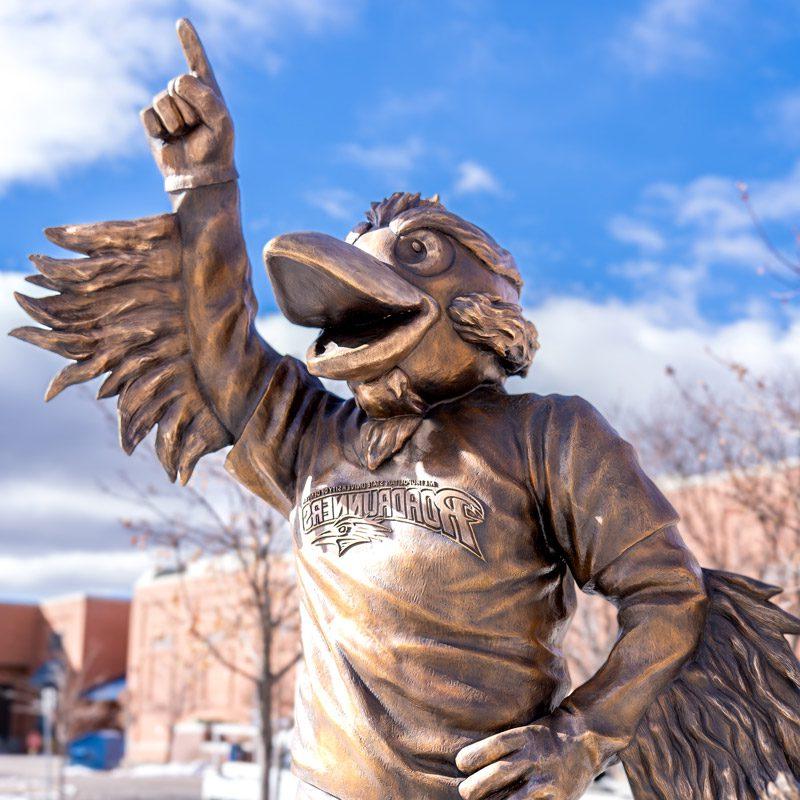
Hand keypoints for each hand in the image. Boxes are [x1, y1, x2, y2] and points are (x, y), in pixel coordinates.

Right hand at [140, 18, 235, 191]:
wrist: (201, 177)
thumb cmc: (217, 149)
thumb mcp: (220, 119)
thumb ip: (204, 95)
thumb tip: (176, 83)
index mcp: (208, 92)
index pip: (198, 61)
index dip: (189, 42)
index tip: (182, 22)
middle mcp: (187, 96)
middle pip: (177, 83)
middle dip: (189, 107)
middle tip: (198, 128)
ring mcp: (169, 107)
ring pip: (162, 99)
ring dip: (176, 120)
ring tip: (186, 135)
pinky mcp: (154, 122)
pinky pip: (150, 114)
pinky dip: (161, 128)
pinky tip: (170, 140)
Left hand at [455, 714, 600, 799]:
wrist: (587, 738)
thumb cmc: (546, 734)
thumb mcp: (527, 729)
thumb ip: (506, 746)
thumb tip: (469, 763)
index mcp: (526, 735)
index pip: (497, 744)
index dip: (476, 754)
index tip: (459, 762)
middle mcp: (536, 756)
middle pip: (501, 771)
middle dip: (478, 785)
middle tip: (464, 792)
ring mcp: (548, 779)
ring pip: (515, 797)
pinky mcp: (559, 799)